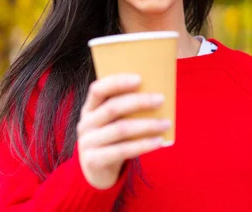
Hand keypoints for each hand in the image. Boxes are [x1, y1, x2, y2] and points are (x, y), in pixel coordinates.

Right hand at [76, 74, 170, 189]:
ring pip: (121, 129)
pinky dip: (143, 145)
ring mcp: (87, 142)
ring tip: (166, 123)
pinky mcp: (94, 160)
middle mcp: (85, 123)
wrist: (96, 172)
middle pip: (112, 108)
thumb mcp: (112, 122)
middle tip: (160, 99)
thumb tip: (155, 95)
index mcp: (89, 108)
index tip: (139, 79)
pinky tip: (159, 141)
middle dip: (139, 101)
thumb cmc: (111, 140)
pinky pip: (122, 150)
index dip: (117, 82)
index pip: (98, 89)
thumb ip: (125, 110)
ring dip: (147, 125)